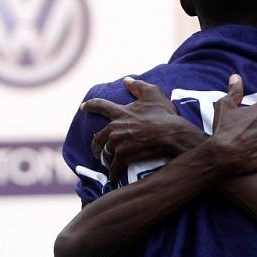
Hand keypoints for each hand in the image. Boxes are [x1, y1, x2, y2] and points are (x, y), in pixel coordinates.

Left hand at [82, 77, 204, 181]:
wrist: (172, 135)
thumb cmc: (164, 115)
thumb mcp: (153, 95)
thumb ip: (138, 86)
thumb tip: (126, 80)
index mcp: (120, 112)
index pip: (100, 106)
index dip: (91, 106)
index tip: (83, 107)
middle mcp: (115, 127)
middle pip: (98, 137)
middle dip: (96, 144)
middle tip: (97, 150)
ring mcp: (118, 143)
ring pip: (105, 153)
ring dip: (105, 159)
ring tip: (108, 163)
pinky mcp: (124, 156)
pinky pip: (114, 167)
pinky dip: (113, 173)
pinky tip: (113, 177)